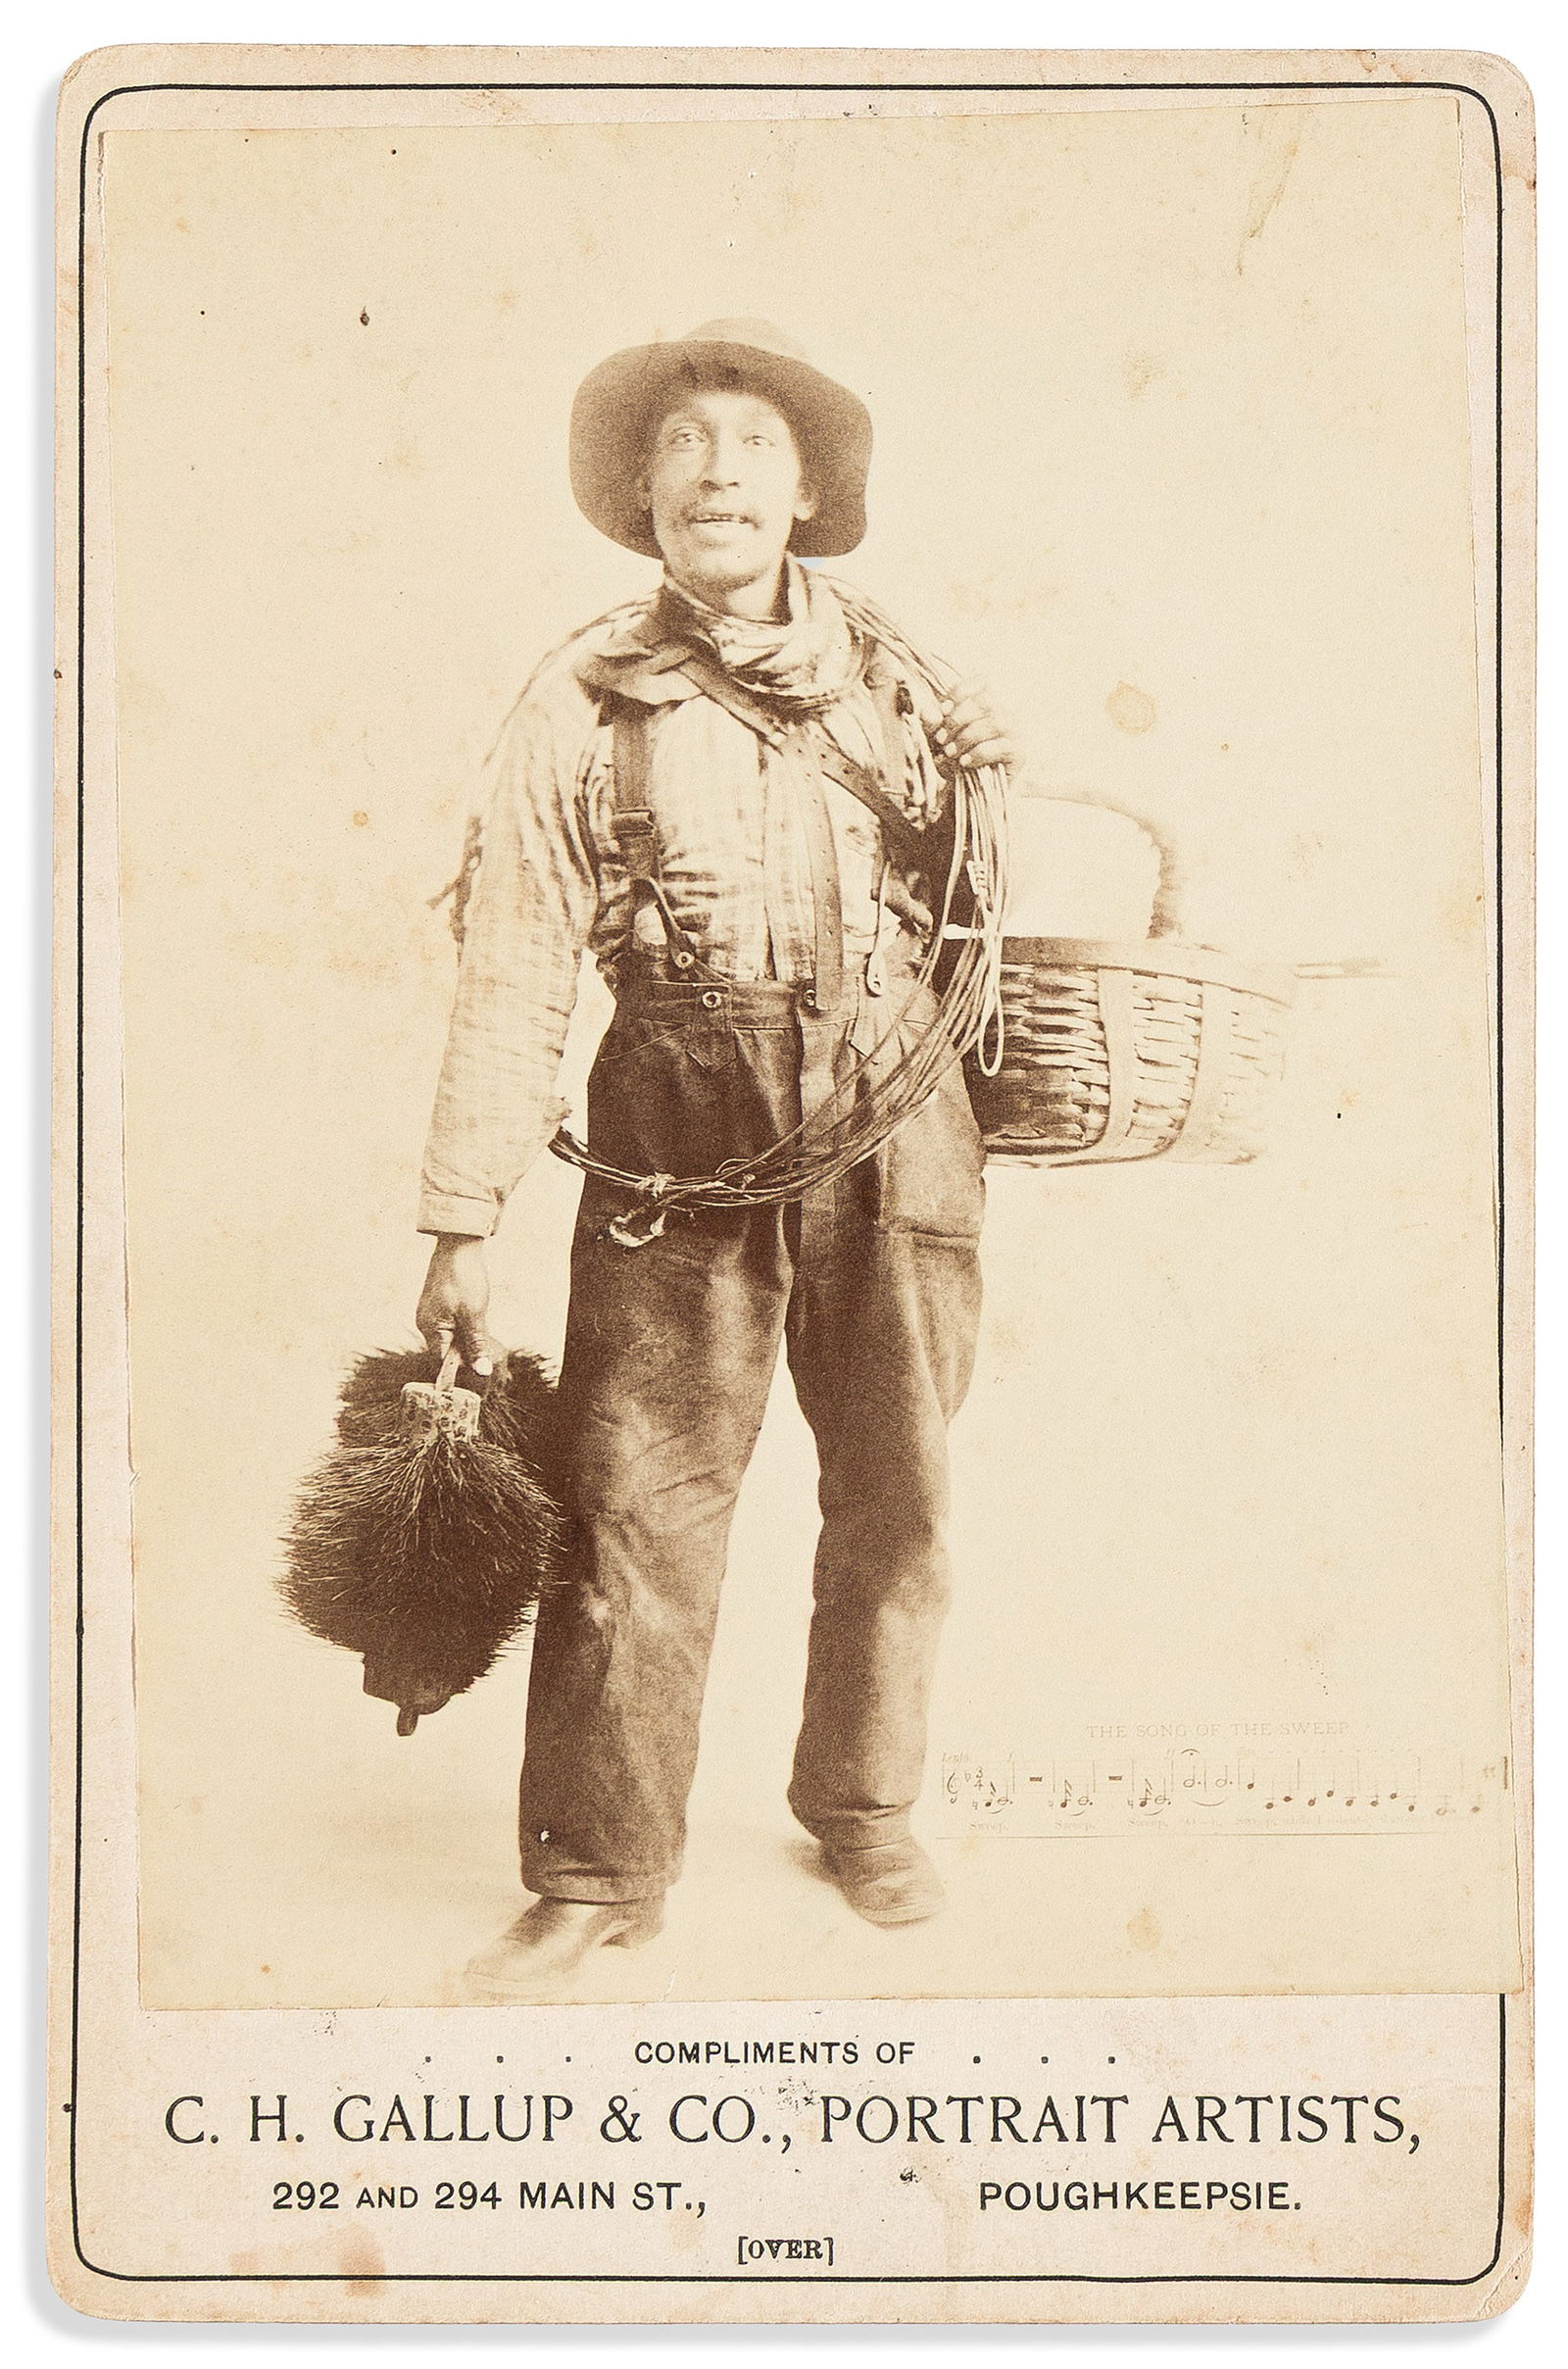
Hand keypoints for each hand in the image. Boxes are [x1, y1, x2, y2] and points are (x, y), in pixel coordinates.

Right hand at [416, 1236, 492, 1371]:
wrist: (457, 1246)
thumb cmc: (464, 1280)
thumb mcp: (474, 1316)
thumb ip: (476, 1345)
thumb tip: (481, 1372)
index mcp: (430, 1329)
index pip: (443, 1360)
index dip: (462, 1362)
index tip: (479, 1357)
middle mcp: (424, 1323)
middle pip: (447, 1347)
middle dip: (466, 1344)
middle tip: (482, 1328)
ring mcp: (428, 1312)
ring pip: (450, 1333)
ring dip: (466, 1331)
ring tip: (477, 1313)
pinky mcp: (434, 1302)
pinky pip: (449, 1320)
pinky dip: (462, 1320)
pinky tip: (472, 1306)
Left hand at [931, 679, 1014, 775]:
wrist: (972, 793)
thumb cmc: (956, 759)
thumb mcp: (940, 740)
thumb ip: (934, 725)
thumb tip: (928, 714)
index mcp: (988, 701)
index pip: (981, 681)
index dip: (960, 693)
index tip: (943, 711)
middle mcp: (1005, 712)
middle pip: (986, 701)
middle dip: (958, 719)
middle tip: (941, 739)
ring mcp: (1015, 731)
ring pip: (995, 722)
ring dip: (967, 737)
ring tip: (950, 753)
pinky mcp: (1020, 752)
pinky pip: (1000, 746)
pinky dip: (978, 753)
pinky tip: (965, 762)